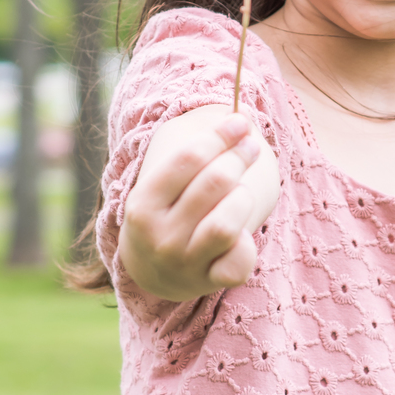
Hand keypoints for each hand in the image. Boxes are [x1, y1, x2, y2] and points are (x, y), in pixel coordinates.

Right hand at [118, 109, 276, 302]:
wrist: (154, 270)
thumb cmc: (166, 212)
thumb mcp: (164, 184)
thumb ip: (197, 152)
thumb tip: (244, 113)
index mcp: (143, 203)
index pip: (189, 157)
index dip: (221, 135)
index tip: (241, 122)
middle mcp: (160, 236)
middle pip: (216, 182)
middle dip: (239, 157)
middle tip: (251, 146)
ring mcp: (184, 263)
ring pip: (228, 222)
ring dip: (243, 198)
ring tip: (241, 192)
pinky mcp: (209, 281)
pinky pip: (240, 261)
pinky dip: (248, 243)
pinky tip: (242, 233)